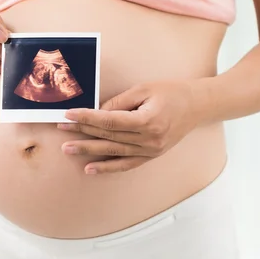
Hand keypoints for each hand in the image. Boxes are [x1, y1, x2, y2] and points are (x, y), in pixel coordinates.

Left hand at [57, 80, 206, 174]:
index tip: (68, 115)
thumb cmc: (171, 92)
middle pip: (109, 137)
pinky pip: (126, 164)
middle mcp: (149, 139)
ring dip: (89, 151)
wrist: (198, 106)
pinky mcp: (151, 156)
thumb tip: (96, 112)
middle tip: (61, 130)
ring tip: (68, 149)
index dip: (87, 118)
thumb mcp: (144, 89)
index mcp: (148, 120)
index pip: (110, 121)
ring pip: (114, 152)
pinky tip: (90, 169)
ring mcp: (151, 151)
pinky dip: (108, 168)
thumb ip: (119, 102)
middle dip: (82, 133)